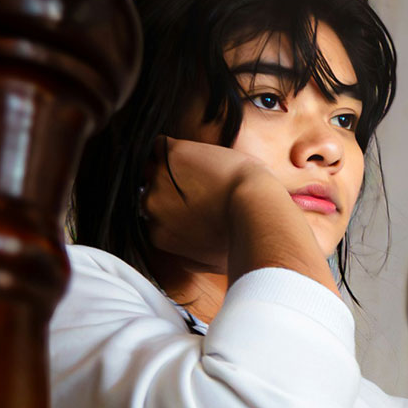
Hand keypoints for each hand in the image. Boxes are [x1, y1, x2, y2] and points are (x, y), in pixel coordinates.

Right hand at [142, 136, 276, 270]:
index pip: (153, 215)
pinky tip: (192, 152)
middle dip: (168, 188)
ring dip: (169, 166)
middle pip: (150, 191)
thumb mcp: (213, 263)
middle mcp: (152, 207)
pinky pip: (159, 145)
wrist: (257, 212)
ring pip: (151, 167)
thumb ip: (193, 261)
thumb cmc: (243, 241)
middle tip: (195, 184)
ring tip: (196, 168)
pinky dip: (171, 147)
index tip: (189, 203)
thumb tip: (186, 260)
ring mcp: (158, 179)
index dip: (171, 207)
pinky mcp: (172, 154)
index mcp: (160, 234)